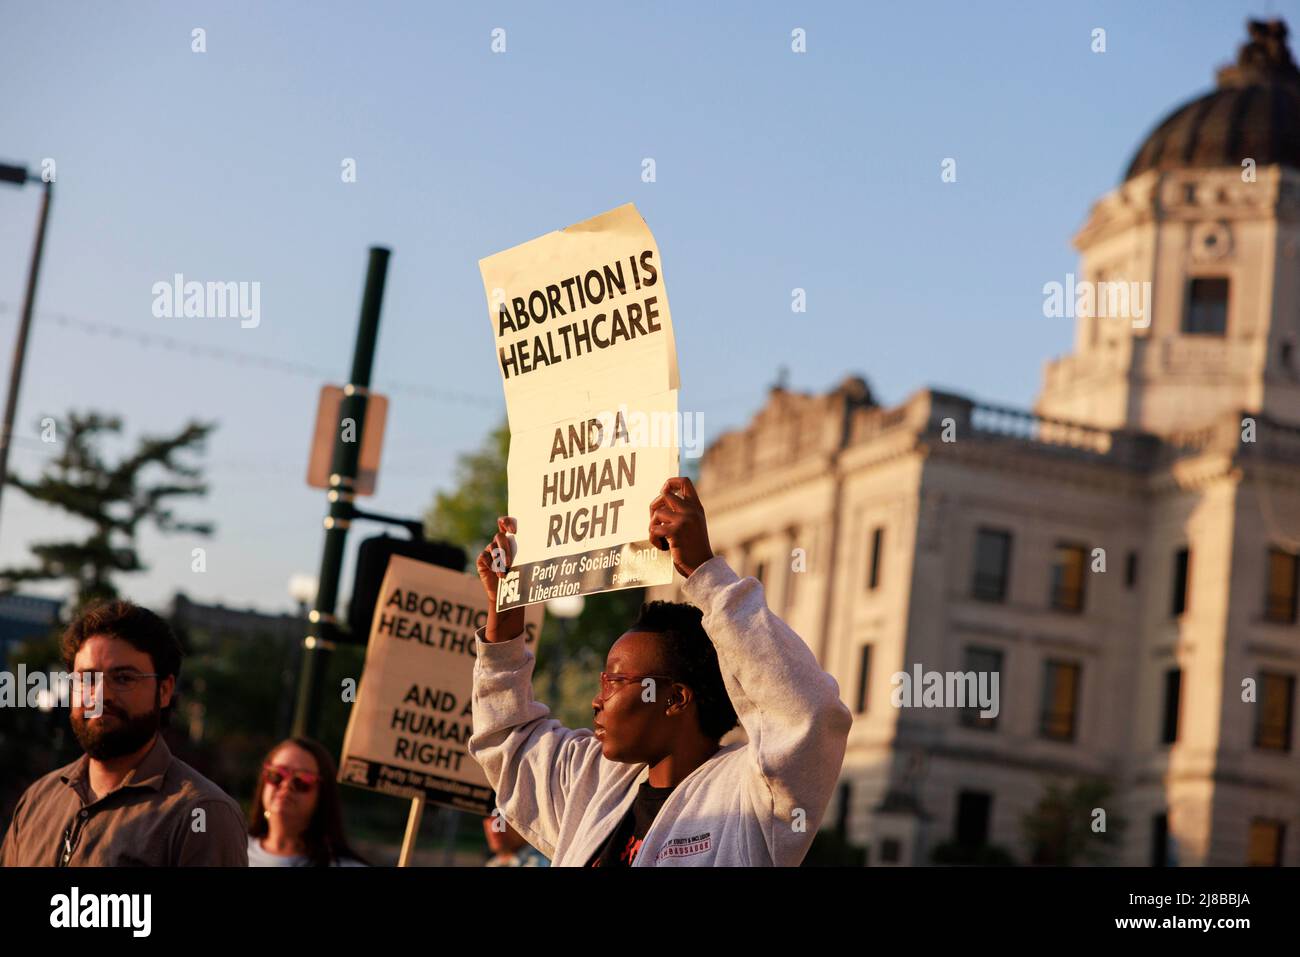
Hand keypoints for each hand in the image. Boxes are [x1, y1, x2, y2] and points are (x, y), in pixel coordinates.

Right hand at [477, 516, 523, 641]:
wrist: (510, 595)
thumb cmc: (523, 576)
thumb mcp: (530, 563)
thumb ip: (534, 553)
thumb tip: (552, 547)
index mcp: (511, 539)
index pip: (506, 522)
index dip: (507, 522)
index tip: (514, 529)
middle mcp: (499, 542)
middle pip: (499, 536)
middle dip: (505, 547)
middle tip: (510, 561)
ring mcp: (490, 550)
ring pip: (492, 547)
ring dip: (501, 559)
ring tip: (507, 571)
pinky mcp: (482, 560)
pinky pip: (485, 557)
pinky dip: (492, 565)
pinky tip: (499, 574)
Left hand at [648, 477, 713, 578]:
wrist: (702, 566)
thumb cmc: (694, 547)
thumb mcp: (694, 524)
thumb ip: (683, 511)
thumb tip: (660, 500)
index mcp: (696, 507)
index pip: (685, 482)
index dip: (670, 482)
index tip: (664, 491)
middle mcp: (691, 510)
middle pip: (664, 495)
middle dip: (654, 506)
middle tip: (656, 521)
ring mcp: (684, 520)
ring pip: (657, 513)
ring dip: (653, 526)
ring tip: (661, 538)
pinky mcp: (675, 532)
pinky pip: (654, 529)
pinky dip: (654, 539)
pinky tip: (662, 547)